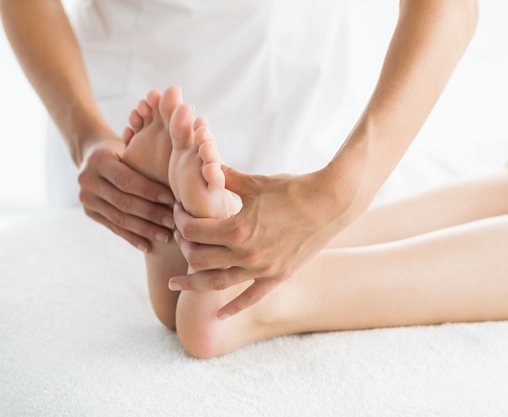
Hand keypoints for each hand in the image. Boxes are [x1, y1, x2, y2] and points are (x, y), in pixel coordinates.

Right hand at [77, 137, 174, 251]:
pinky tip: (148, 246)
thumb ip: (146, 157)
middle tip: (172, 222)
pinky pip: (113, 228)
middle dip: (150, 213)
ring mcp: (86, 198)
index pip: (126, 180)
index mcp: (98, 160)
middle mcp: (87, 180)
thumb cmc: (124, 149)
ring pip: (119, 218)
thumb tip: (178, 171)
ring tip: (165, 236)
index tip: (171, 199)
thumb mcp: (131, 146)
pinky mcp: (89, 212)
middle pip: (123, 202)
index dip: (149, 191)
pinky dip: (132, 238)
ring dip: (144, 230)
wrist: (93, 154)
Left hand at [170, 165, 356, 318]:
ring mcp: (262, 269)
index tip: (179, 211)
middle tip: (180, 238)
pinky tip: (218, 316)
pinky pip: (250, 298)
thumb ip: (225, 177)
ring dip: (193, 283)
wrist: (331, 202)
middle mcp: (246, 254)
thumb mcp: (254, 182)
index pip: (193, 231)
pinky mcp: (278, 276)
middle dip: (184, 247)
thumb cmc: (292, 188)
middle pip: (199, 258)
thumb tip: (205, 164)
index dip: (180, 220)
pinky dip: (233, 308)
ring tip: (176, 284)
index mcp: (236, 229)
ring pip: (216, 282)